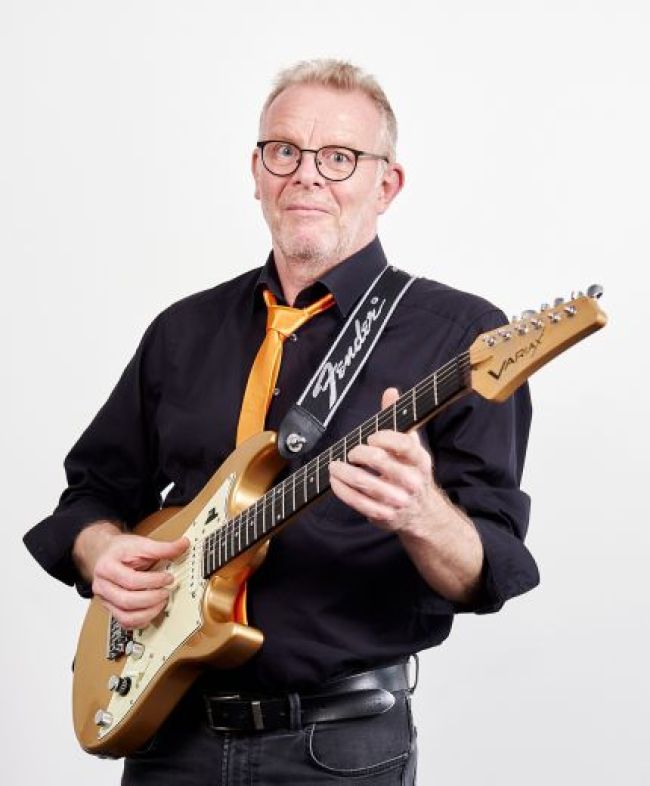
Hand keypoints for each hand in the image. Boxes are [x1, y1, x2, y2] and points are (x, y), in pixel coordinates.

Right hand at [74, 522, 188, 628]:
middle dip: (152, 598)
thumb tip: (184, 544)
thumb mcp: (141, 544)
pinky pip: (126, 623)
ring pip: (125, 617)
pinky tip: (153, 610)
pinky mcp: (112, 609)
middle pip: (127, 601)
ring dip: (149, 612)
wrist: (106, 555)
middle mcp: (102, 586)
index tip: (169, 578)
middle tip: (166, 592)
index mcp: (107, 568)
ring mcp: (105, 600)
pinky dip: (142, 620)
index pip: (131, 580)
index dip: (153, 581)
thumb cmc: (122, 550)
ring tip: (162, 602)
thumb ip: (162, 547)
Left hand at [329, 387, 436, 534]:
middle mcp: (412, 481)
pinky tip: (335, 481)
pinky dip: (342, 490)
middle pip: (382, 462)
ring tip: (334, 466)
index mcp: (420, 461)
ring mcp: (398, 500)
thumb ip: (398, 419)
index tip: (371, 437)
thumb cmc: (410, 472)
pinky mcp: (384, 515)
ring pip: (366, 484)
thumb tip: (390, 391)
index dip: (384, 438)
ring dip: (344, 472)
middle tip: (350, 452)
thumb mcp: (410, 447)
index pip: (404, 445)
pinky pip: (358, 502)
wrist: (422, 513)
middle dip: (359, 453)